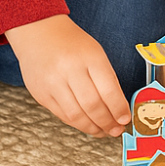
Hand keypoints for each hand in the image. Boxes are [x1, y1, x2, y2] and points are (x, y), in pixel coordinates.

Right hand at [5, 15, 130, 137]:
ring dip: (93, 128)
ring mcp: (53, 84)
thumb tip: (118, 106)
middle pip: (92, 105)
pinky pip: (62, 115)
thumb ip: (106, 77)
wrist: (39, 33)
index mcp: (90, 57)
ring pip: (76, 115)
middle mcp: (70, 70)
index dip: (118, 108)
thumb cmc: (73, 43)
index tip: (125, 119)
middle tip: (117, 130)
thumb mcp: (95, 52)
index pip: (108, 89)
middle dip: (107, 122)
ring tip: (104, 132)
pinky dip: (77, 124)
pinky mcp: (41, 94)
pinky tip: (87, 126)